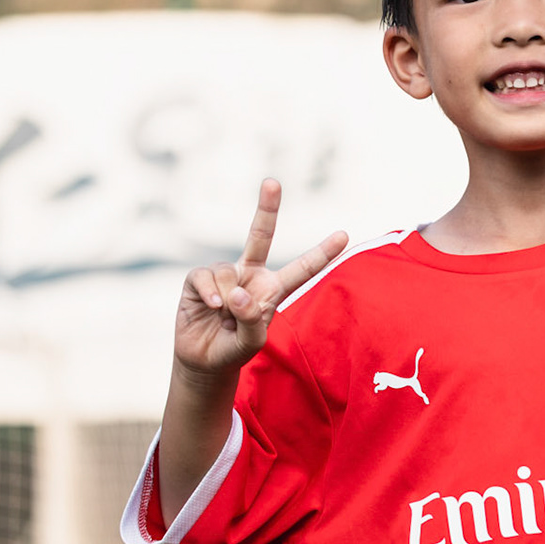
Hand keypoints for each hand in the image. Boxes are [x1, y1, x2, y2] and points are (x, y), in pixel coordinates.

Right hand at [174, 179, 347, 377]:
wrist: (203, 360)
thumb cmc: (234, 349)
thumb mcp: (252, 342)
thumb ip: (251, 320)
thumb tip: (237, 294)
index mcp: (273, 289)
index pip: (302, 269)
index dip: (322, 253)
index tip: (345, 234)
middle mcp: (251, 275)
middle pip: (260, 236)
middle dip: (266, 208)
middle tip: (272, 182)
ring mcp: (226, 274)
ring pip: (228, 271)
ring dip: (227, 298)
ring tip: (224, 318)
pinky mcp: (199, 279)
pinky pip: (205, 276)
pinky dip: (209, 292)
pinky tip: (212, 308)